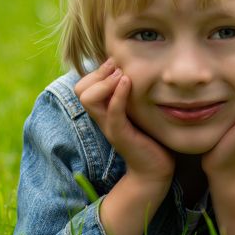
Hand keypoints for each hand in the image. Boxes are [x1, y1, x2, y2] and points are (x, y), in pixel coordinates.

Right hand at [75, 59, 174, 184]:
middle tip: (117, 68)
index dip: (96, 72)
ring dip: (105, 82)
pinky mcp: (120, 134)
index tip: (116, 65)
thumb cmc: (149, 137)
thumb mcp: (137, 110)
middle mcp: (101, 117)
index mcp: (102, 110)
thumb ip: (130, 94)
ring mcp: (108, 126)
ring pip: (88, 98)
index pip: (82, 85)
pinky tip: (128, 82)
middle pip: (80, 89)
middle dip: (98, 73)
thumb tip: (133, 69)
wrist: (154, 169)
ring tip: (123, 77)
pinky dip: (118, 94)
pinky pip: (113, 111)